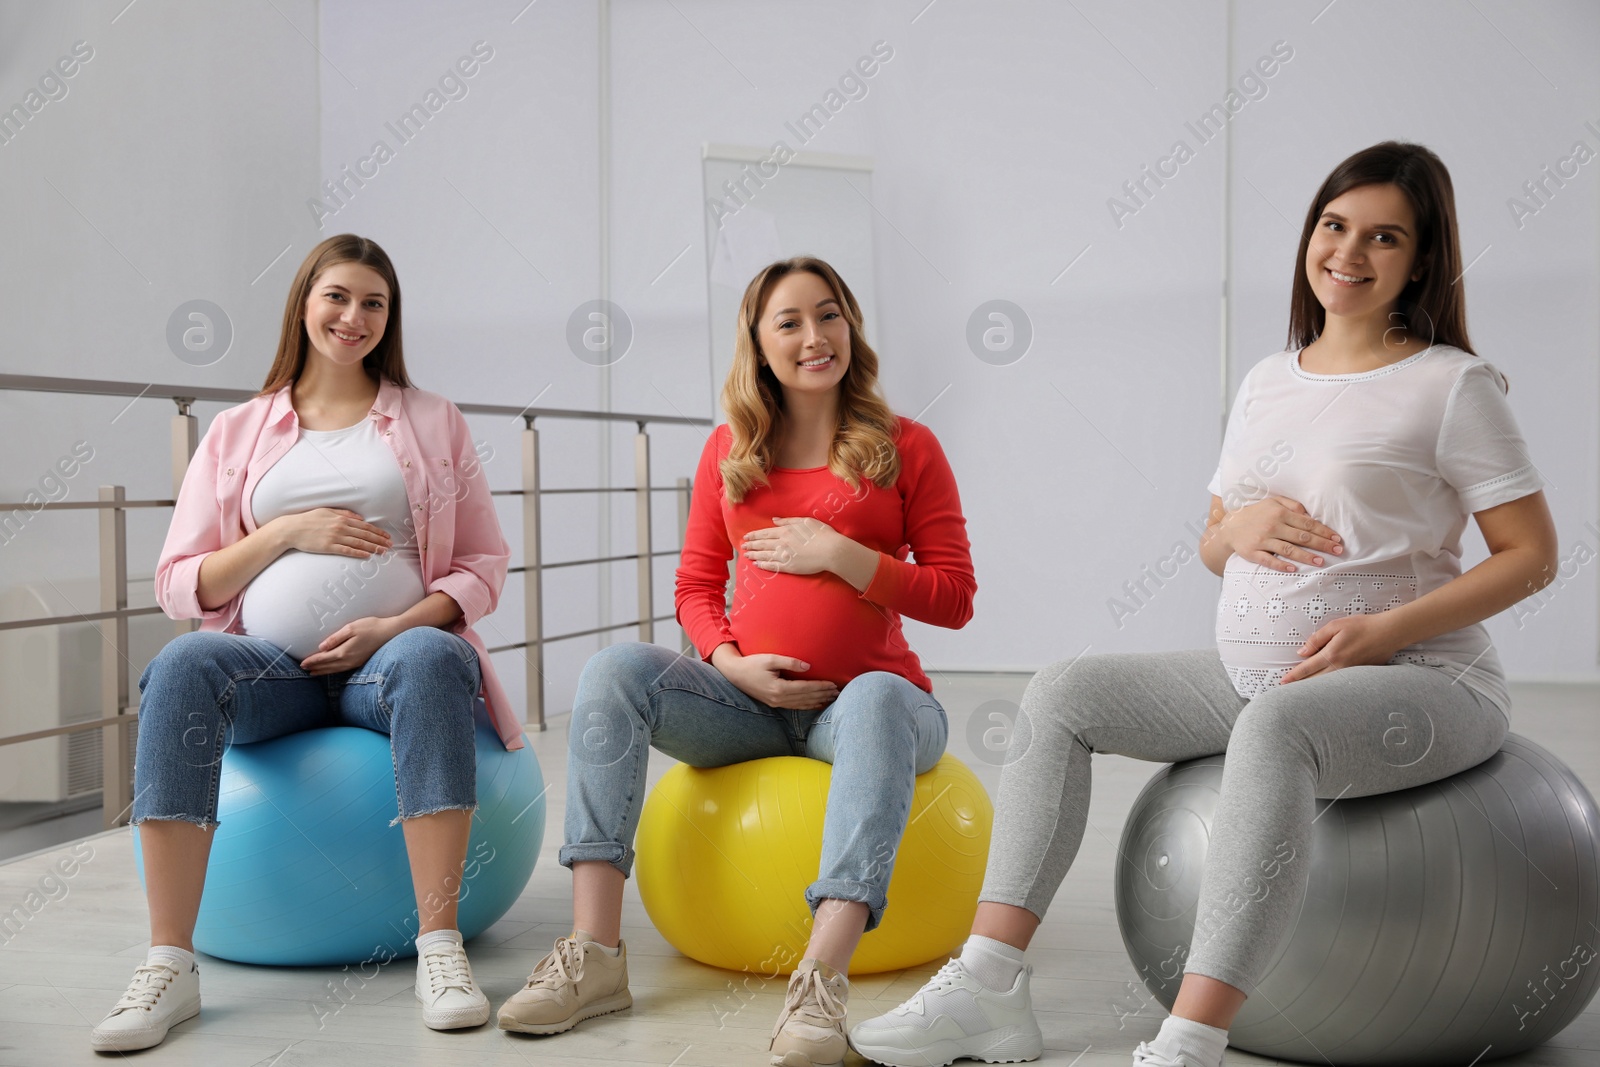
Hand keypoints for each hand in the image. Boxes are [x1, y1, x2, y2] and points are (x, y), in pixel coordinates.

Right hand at [270, 508, 392, 557]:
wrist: (292, 529)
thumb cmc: (309, 519)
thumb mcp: (327, 511)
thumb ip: (344, 514)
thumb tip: (360, 518)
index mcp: (341, 518)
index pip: (364, 526)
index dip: (377, 532)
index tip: (387, 536)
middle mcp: (340, 527)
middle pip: (365, 534)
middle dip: (379, 540)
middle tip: (390, 545)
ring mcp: (334, 537)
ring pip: (358, 543)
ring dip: (373, 547)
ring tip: (383, 551)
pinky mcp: (328, 547)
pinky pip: (347, 550)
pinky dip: (358, 553)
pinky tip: (367, 556)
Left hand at [300, 616, 399, 674]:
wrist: (391, 633)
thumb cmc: (372, 627)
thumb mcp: (351, 628)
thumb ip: (335, 638)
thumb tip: (321, 647)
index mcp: (344, 651)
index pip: (324, 658)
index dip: (312, 661)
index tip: (302, 663)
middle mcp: (348, 660)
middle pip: (327, 666)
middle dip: (315, 667)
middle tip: (303, 668)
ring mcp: (355, 662)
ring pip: (334, 669)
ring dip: (323, 671)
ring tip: (313, 672)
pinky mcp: (360, 661)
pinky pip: (342, 669)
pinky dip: (333, 670)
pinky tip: (331, 669)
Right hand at [710, 644, 838, 709]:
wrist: (734, 674)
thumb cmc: (751, 663)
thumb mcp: (770, 659)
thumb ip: (789, 662)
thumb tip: (807, 666)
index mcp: (778, 688)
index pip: (806, 688)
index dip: (821, 686)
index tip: (833, 684)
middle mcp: (778, 698)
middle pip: (806, 698)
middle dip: (823, 695)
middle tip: (838, 692)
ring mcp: (776, 703)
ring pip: (802, 704)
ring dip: (818, 701)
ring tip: (831, 698)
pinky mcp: (774, 703)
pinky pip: (795, 707)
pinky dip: (807, 706)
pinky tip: (816, 704)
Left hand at [741, 517, 841, 575]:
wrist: (831, 551)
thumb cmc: (821, 534)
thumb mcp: (805, 521)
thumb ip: (788, 521)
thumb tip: (774, 520)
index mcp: (785, 531)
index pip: (765, 533)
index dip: (754, 535)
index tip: (746, 537)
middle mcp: (782, 543)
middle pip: (762, 544)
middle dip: (751, 545)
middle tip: (743, 546)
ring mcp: (785, 556)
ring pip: (764, 555)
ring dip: (754, 555)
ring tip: (746, 555)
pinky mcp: (789, 567)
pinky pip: (772, 566)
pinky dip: (763, 565)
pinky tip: (757, 565)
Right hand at [1217, 496, 1341, 572]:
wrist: (1229, 526)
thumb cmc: (1255, 514)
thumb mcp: (1272, 502)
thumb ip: (1292, 505)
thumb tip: (1310, 515)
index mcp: (1279, 513)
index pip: (1307, 523)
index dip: (1323, 531)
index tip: (1337, 539)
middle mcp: (1272, 526)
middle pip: (1301, 536)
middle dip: (1322, 544)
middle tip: (1338, 551)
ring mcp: (1262, 540)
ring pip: (1288, 549)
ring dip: (1306, 556)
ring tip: (1321, 562)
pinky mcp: (1252, 552)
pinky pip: (1268, 560)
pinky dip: (1281, 565)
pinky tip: (1294, 569)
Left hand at [1280, 613, 1402, 683]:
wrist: (1389, 633)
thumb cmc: (1362, 626)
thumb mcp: (1335, 626)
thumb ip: (1316, 639)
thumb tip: (1302, 652)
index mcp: (1332, 654)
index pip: (1307, 668)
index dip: (1293, 676)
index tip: (1282, 682)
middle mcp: (1340, 667)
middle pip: (1315, 681)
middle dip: (1300, 686)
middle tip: (1287, 691)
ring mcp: (1351, 673)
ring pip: (1327, 685)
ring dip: (1314, 688)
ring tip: (1301, 693)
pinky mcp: (1360, 675)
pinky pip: (1341, 683)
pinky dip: (1330, 687)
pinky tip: (1324, 689)